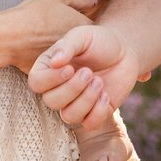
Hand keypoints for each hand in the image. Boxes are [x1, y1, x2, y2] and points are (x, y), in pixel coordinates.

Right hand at [0, 0, 96, 70]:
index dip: (83, 24)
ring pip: (73, 59)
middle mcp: (78, 47)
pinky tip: (42, 53)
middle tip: (62, 33)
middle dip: (79, 42)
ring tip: (51, 43)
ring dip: (67, 54)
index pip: (93, 28)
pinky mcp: (54, 74)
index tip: (72, 20)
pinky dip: (54, 64)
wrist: (10, 37)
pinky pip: (58, 70)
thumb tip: (93, 1)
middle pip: (85, 46)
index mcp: (82, 27)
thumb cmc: (33, 14)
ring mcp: (66, 62)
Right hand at [27, 25, 141, 131]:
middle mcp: (57, 89)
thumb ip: (66, 46)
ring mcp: (74, 103)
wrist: (124, 51)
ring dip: (86, 100)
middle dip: (72, 88)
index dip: (51, 79)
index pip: (36, 83)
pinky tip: (106, 94)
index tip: (70, 68)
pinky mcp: (92, 114)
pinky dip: (98, 111)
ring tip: (99, 81)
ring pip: (68, 116)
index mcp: (49, 68)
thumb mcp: (82, 36)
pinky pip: (89, 124)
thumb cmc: (99, 41)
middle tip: (89, 72)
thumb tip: (54, 62)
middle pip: (51, 101)